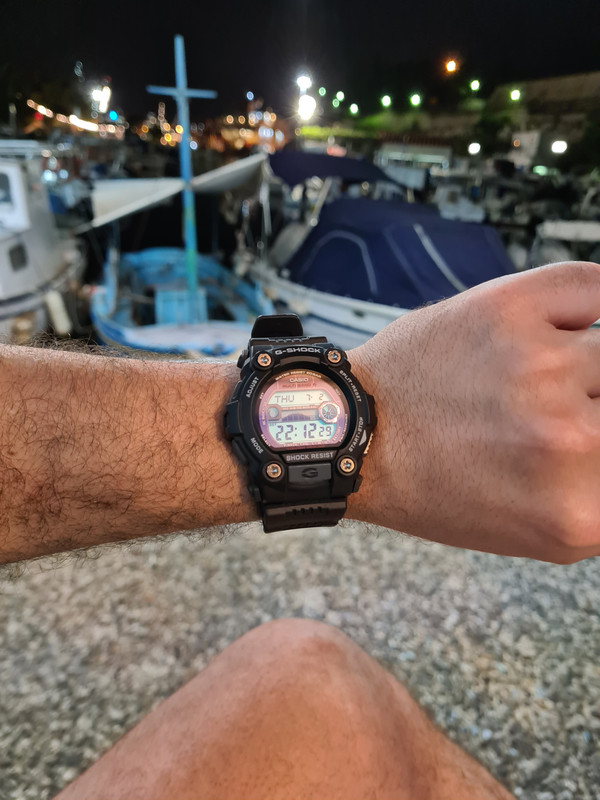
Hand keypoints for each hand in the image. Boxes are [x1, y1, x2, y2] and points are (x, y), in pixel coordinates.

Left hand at [350, 261, 599, 562]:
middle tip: (569, 408)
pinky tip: (574, 324)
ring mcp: (542, 366)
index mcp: (578, 512)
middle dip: (594, 406)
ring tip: (546, 376)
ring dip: (589, 365)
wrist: (358, 434)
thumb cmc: (437, 484)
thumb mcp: (539, 529)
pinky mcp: (511, 307)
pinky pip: (596, 287)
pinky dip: (593, 305)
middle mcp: (569, 440)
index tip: (594, 427)